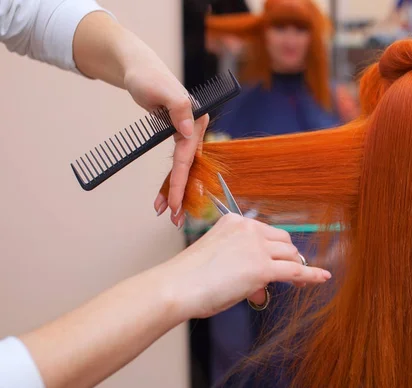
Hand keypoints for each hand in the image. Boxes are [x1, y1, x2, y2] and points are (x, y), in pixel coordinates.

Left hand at [72, 12, 205, 222]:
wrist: (138, 69)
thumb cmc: (147, 76)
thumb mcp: (160, 89)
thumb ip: (179, 107)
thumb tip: (189, 132)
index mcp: (196, 119)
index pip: (188, 157)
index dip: (180, 182)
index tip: (174, 204)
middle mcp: (195, 129)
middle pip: (189, 168)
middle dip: (181, 194)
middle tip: (173, 219)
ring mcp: (186, 135)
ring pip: (183, 170)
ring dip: (174, 192)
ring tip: (164, 213)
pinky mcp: (176, 138)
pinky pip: (175, 164)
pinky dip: (169, 180)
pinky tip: (161, 197)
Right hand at [158, 213, 331, 320]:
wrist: (177, 286)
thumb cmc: (188, 277)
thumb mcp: (218, 260)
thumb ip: (241, 267)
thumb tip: (260, 287)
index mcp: (235, 221)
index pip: (266, 232)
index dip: (276, 249)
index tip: (280, 258)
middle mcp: (248, 229)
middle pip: (284, 241)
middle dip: (286, 257)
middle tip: (286, 274)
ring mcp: (257, 247)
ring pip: (290, 255)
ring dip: (294, 268)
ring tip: (296, 282)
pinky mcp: (263, 268)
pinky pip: (295, 271)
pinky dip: (311, 275)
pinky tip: (321, 277)